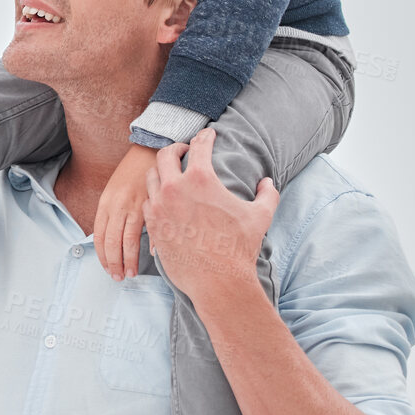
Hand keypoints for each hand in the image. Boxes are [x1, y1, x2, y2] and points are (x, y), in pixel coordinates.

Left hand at [94, 143, 159, 280]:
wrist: (149, 150)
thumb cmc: (132, 172)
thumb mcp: (115, 191)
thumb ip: (113, 213)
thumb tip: (115, 238)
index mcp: (105, 203)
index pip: (98, 237)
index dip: (102, 256)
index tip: (107, 268)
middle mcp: (116, 206)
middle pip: (111, 243)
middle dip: (114, 264)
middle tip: (118, 277)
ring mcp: (133, 206)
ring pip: (127, 241)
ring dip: (128, 260)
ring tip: (130, 273)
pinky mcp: (149, 205)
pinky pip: (148, 231)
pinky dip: (150, 246)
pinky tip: (151, 257)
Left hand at [142, 128, 278, 307]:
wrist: (218, 282)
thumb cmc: (240, 248)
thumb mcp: (260, 216)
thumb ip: (267, 194)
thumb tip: (267, 182)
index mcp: (201, 178)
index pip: (200, 145)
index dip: (205, 136)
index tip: (208, 133)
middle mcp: (175, 188)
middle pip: (165, 154)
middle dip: (175, 148)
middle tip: (184, 150)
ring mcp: (160, 207)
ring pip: (151, 178)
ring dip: (161, 172)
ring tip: (170, 174)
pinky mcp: (153, 226)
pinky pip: (147, 203)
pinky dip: (155, 198)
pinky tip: (163, 201)